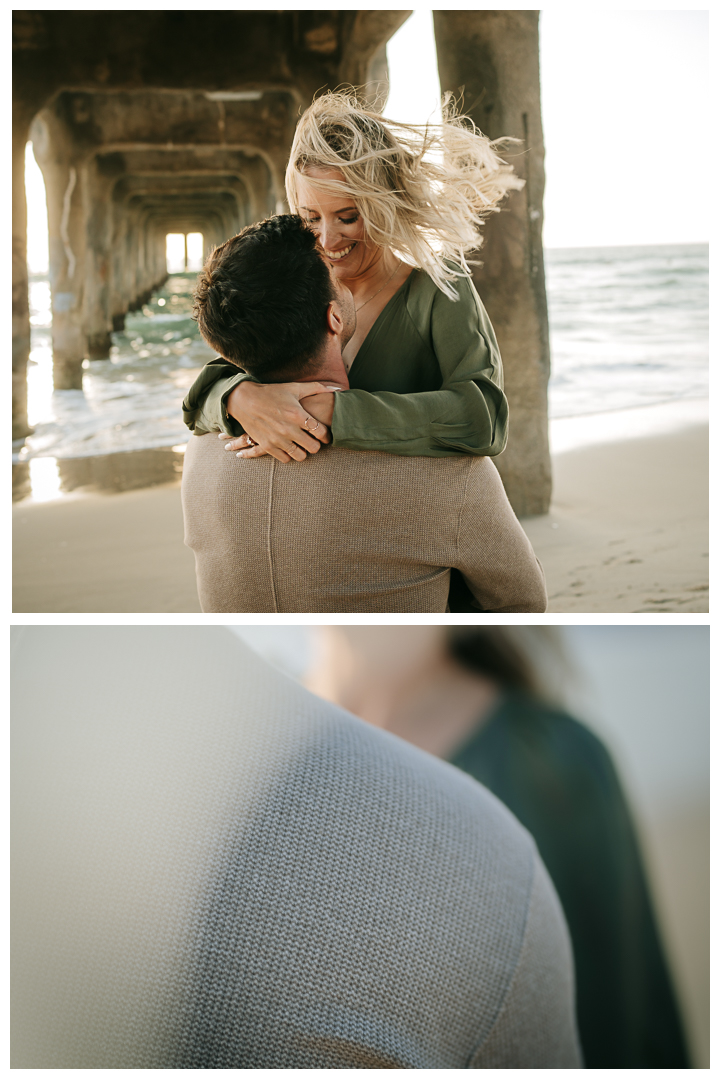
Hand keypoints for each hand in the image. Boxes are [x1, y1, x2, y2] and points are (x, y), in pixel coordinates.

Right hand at [223, 380, 339, 462]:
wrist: (244, 400)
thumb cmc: (272, 392)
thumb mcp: (294, 388)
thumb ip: (317, 388)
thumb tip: (337, 388)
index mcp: (298, 415)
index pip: (321, 433)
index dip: (326, 436)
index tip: (325, 435)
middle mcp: (289, 429)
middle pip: (314, 448)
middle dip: (316, 445)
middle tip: (313, 440)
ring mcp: (278, 439)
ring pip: (300, 456)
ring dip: (303, 451)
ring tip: (301, 444)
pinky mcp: (267, 446)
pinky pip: (285, 459)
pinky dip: (289, 454)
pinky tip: (289, 447)